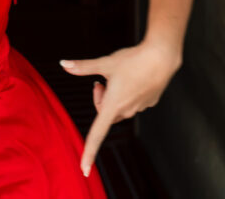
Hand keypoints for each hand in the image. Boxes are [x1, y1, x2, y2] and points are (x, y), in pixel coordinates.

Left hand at [60, 41, 181, 176]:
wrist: (161, 56)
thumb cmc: (133, 60)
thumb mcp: (105, 63)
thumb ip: (83, 67)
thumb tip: (63, 64)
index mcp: (113, 105)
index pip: (97, 134)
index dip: (89, 152)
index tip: (85, 169)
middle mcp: (127, 110)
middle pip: (105, 112)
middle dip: (100, 98)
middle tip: (101, 81)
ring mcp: (140, 107)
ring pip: (120, 107)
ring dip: (115, 95)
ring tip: (122, 76)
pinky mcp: (149, 102)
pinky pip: (133, 102)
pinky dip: (129, 93)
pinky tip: (135, 78)